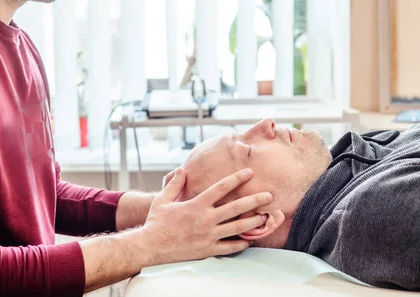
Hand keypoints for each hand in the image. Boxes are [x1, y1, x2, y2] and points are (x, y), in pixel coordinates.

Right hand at [137, 168, 271, 266]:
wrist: (150, 247)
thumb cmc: (156, 222)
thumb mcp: (163, 199)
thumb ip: (174, 184)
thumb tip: (182, 170)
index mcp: (196, 205)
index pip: (221, 188)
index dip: (237, 178)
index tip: (249, 173)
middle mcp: (205, 219)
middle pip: (236, 207)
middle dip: (254, 200)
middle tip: (269, 195)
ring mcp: (208, 236)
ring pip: (237, 228)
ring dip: (253, 222)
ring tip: (266, 217)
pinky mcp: (207, 249)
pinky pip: (229, 247)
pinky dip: (241, 243)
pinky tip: (250, 240)